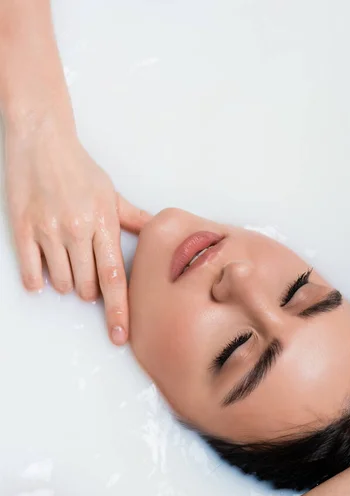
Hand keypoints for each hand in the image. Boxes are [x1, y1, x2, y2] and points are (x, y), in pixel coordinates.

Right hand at [4, 115, 149, 344]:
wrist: (42, 140)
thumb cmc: (79, 167)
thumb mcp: (111, 193)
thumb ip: (134, 219)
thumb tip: (159, 231)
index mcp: (103, 223)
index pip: (114, 278)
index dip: (119, 311)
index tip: (120, 335)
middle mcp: (77, 230)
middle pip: (87, 287)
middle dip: (89, 290)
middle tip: (86, 271)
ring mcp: (48, 231)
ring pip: (61, 283)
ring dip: (66, 283)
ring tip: (66, 260)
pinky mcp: (23, 229)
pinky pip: (31, 271)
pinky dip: (38, 280)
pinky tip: (43, 274)